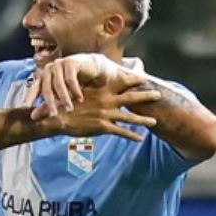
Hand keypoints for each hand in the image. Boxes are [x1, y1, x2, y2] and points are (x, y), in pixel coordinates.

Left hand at [27, 54, 136, 116]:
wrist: (92, 67)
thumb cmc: (73, 82)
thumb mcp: (59, 95)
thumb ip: (47, 105)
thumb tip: (32, 117)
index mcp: (43, 76)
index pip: (34, 88)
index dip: (29, 97)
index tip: (26, 107)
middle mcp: (48, 69)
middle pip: (47, 89)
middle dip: (50, 103)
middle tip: (54, 115)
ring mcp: (59, 64)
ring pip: (59, 85)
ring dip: (64, 98)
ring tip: (70, 109)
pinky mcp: (70, 62)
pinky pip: (70, 79)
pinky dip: (75, 90)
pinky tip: (80, 98)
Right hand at [46, 78, 160, 141]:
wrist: (57, 117)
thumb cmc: (65, 103)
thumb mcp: (78, 90)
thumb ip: (90, 88)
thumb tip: (92, 83)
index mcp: (102, 90)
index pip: (122, 82)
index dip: (134, 79)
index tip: (143, 77)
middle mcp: (107, 101)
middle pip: (132, 97)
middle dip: (146, 96)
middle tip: (158, 95)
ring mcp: (107, 115)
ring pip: (131, 117)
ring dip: (144, 119)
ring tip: (154, 122)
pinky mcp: (103, 127)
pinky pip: (121, 132)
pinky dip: (131, 135)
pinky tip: (139, 138)